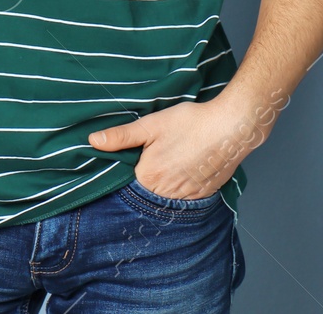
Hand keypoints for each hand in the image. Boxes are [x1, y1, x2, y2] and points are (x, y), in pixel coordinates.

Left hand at [88, 99, 262, 200]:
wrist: (231, 127)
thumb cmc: (190, 123)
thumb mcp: (150, 125)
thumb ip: (120, 136)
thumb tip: (92, 141)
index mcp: (149, 176)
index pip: (127, 183)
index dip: (127, 171)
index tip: (132, 160)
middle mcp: (167, 192)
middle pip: (147, 192)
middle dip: (145, 180)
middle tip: (154, 159)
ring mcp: (187, 196)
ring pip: (166, 197)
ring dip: (163, 186)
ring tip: (169, 164)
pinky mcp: (204, 194)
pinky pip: (186, 198)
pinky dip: (181, 188)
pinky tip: (184, 171)